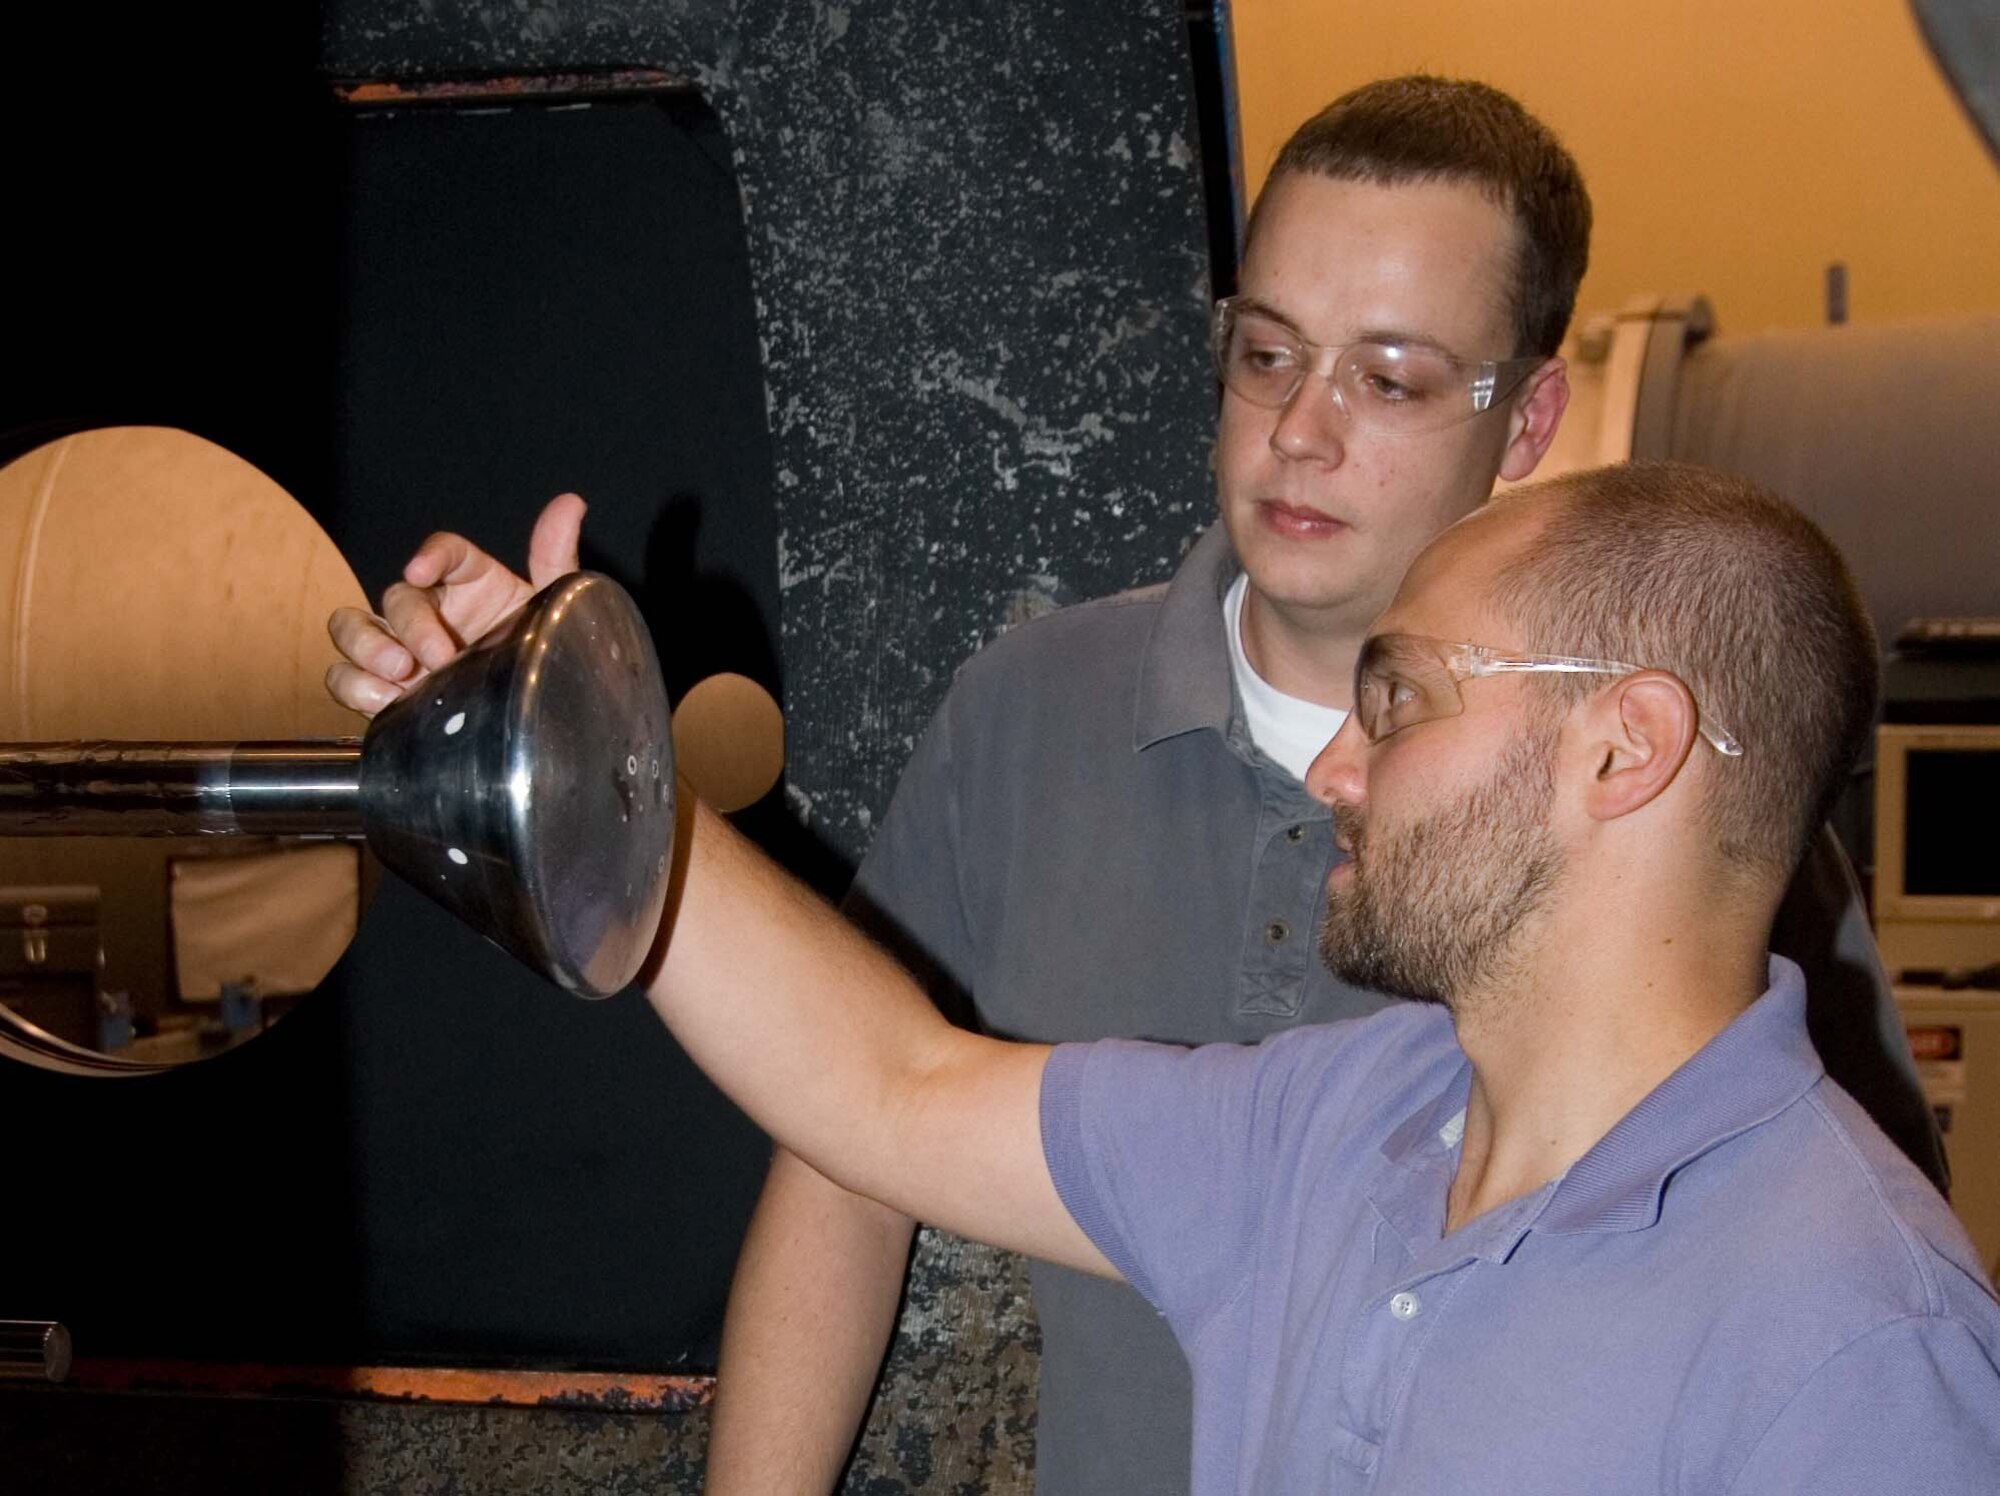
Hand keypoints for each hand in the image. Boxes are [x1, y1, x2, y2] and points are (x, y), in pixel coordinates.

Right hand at [325, 493, 584, 716]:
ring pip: (351, 628)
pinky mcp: (381, 685)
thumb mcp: (550, 607)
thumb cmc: (534, 648)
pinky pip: (345, 677)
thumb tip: (571, 504)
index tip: (422, 569)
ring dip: (365, 647)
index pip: (444, 552)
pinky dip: (356, 686)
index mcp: (468, 582)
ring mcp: (398, 647)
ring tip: (399, 674)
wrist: (529, 710)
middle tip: (437, 655)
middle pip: (396, 596)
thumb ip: (554, 557)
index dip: (431, 556)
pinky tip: (387, 701)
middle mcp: (427, 609)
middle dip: (410, 624)